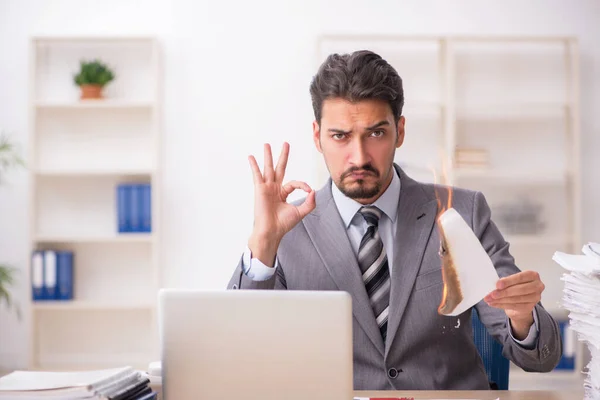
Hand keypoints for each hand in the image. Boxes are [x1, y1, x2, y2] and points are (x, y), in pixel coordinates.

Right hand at [247, 142, 315, 266]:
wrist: (272, 231)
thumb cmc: (283, 224)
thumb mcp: (300, 212)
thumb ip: (309, 203)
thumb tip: (313, 191)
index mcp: (283, 193)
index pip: (294, 183)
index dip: (302, 185)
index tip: (308, 191)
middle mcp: (274, 189)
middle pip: (280, 168)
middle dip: (283, 156)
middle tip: (286, 143)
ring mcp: (266, 188)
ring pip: (268, 168)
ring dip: (268, 156)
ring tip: (267, 144)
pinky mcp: (260, 189)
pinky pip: (257, 175)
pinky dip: (254, 166)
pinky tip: (251, 157)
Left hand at [484, 270, 544, 339]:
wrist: (521, 300)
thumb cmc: (515, 286)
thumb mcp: (511, 281)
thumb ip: (505, 282)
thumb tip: (494, 286)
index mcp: (533, 275)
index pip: (521, 277)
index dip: (508, 281)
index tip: (497, 284)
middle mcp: (537, 286)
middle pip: (520, 289)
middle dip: (504, 292)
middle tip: (492, 294)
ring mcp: (535, 298)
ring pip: (516, 299)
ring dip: (501, 300)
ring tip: (490, 299)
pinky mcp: (530, 307)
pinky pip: (514, 306)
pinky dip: (502, 305)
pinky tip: (494, 303)